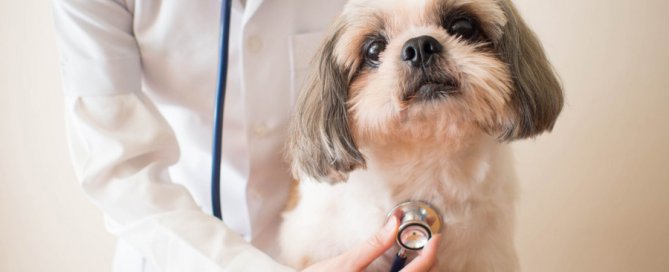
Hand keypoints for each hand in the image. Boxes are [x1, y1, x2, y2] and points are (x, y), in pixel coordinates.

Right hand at [302, 217, 440, 271]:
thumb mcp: (346, 262)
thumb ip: (373, 244)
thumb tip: (394, 223)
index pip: (419, 271)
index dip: (431, 252)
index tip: (435, 237)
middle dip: (428, 263)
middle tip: (426, 245)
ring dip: (417, 271)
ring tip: (415, 256)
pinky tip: (400, 268)